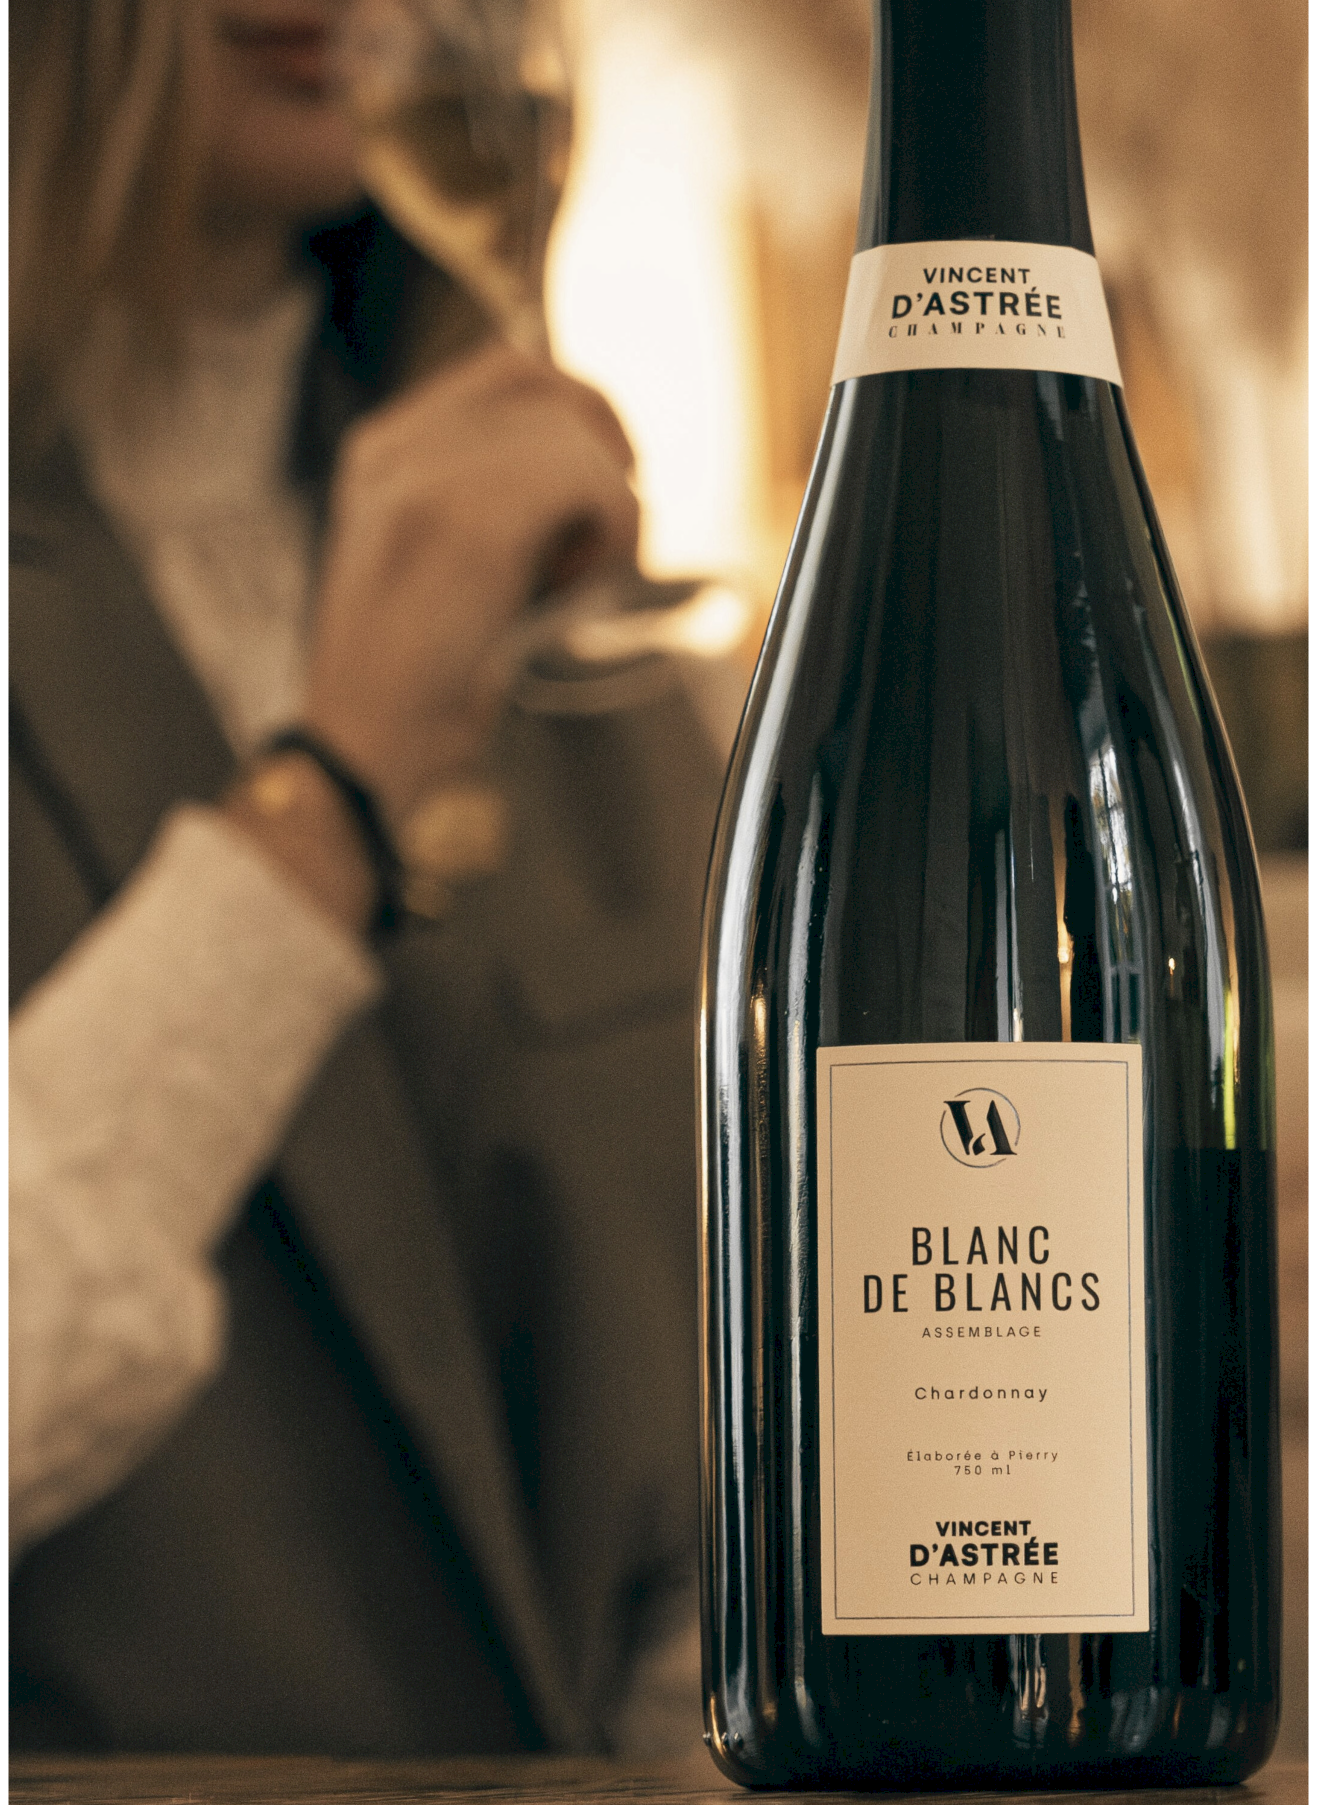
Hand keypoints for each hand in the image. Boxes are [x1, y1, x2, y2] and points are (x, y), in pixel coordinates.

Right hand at [302, 341, 638, 822]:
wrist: (363, 748)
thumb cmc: (418, 677)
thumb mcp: (444, 562)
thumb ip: (491, 501)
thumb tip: (594, 459)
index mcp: (383, 450)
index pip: (509, 369)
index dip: (581, 406)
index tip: (613, 471)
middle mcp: (394, 448)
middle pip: (545, 386)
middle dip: (604, 448)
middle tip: (609, 531)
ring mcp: (422, 478)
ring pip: (568, 432)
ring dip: (607, 506)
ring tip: (575, 581)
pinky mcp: (463, 522)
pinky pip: (583, 478)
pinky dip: (610, 530)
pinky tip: (575, 590)